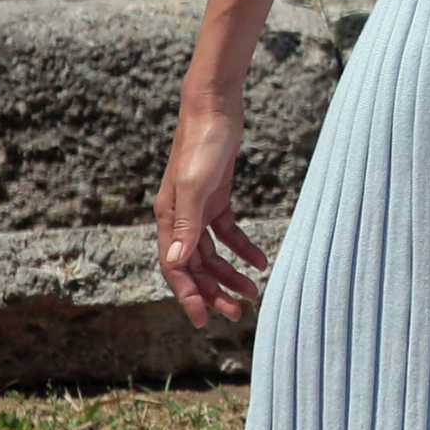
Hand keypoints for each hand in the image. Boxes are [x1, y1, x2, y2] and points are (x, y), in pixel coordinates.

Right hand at [154, 91, 266, 328]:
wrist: (215, 108)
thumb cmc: (202, 144)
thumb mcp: (196, 186)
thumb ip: (187, 225)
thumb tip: (177, 263)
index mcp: (168, 219)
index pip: (176, 268)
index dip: (189, 296)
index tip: (204, 321)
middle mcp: (178, 218)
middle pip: (195, 265)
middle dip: (214, 291)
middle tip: (238, 313)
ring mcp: (197, 208)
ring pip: (211, 253)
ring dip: (230, 273)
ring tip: (253, 292)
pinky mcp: (216, 197)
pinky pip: (227, 232)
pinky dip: (242, 248)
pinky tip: (261, 261)